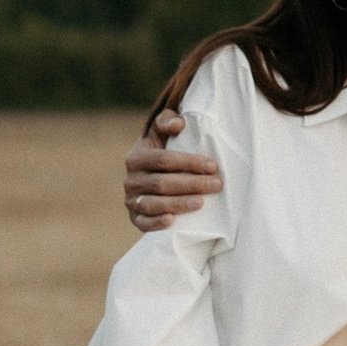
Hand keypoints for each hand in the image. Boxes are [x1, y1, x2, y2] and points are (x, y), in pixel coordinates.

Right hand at [126, 111, 224, 233]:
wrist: (148, 178)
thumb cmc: (161, 153)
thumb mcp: (160, 135)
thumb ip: (166, 122)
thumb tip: (178, 124)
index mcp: (136, 157)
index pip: (164, 160)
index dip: (189, 163)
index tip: (213, 166)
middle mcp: (130, 180)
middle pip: (162, 183)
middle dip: (191, 184)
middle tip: (216, 185)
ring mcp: (131, 200)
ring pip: (153, 204)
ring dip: (178, 204)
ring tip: (201, 203)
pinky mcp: (134, 218)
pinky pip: (143, 223)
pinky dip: (155, 223)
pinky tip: (172, 221)